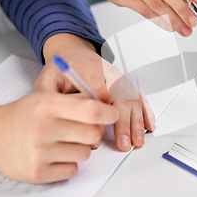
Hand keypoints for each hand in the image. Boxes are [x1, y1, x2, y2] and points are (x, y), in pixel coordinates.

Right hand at [0, 91, 118, 182]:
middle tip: (81, 130)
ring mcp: (38, 152)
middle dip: (92, 132)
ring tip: (62, 142)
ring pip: (85, 153)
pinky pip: (72, 170)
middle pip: (92, 134)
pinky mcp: (37, 172)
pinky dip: (68, 164)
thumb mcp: (48, 99)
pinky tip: (53, 155)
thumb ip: (79, 100)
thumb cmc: (25, 114)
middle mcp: (42, 128)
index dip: (108, 113)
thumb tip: (112, 99)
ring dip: (79, 148)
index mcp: (46, 105)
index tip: (113, 114)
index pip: (90, 110)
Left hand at [36, 33, 155, 150]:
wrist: (73, 53)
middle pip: (122, 98)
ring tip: (137, 141)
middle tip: (125, 144)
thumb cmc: (61, 69)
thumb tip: (64, 121)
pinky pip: (139, 98)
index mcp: (90, 71)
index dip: (99, 118)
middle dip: (125, 123)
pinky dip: (146, 113)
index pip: (99, 95)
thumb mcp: (47, 80)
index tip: (96, 137)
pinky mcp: (126, 84)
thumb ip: (50, 97)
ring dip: (137, 122)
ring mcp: (121, 79)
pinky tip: (149, 126)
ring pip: (134, 100)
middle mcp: (110, 74)